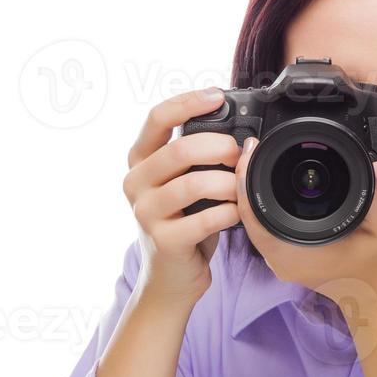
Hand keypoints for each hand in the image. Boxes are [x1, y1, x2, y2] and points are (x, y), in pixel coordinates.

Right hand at [123, 87, 241, 303]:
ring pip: (193, 184)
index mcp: (140, 161)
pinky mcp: (164, 240)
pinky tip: (236, 214)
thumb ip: (198, 159)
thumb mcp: (185, 185)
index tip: (218, 97)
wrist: (172, 279)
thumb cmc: (185, 225)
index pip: (157, 118)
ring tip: (240, 190)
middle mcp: (135, 183)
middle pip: (180, 150)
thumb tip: (240, 135)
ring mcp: (145, 213)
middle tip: (240, 155)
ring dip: (228, 184)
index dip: (188, 102)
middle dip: (220, 147)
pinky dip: (229, 213)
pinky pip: (204, 219)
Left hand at [234, 137, 376, 308]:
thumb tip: (375, 169)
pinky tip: (270, 183)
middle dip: (247, 179)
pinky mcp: (287, 258)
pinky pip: (265, 229)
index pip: (254, 213)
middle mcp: (282, 261)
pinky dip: (265, 206)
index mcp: (296, 254)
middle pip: (248, 215)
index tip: (252, 149)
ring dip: (253, 192)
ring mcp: (282, 262)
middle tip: (253, 146)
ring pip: (254, 222)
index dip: (247, 178)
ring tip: (257, 158)